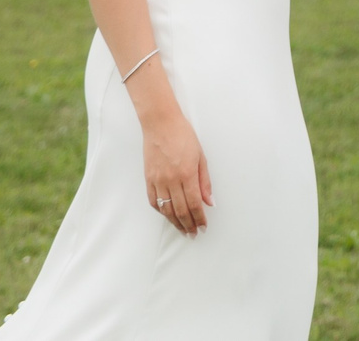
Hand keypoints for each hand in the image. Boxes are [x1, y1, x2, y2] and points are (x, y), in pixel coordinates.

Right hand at [137, 98, 210, 234]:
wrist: (160, 124)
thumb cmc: (183, 136)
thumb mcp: (200, 156)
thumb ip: (205, 181)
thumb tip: (210, 202)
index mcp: (187, 174)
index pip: (195, 204)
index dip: (199, 218)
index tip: (203, 227)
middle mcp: (172, 180)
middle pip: (180, 210)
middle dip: (188, 225)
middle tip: (194, 234)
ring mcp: (158, 180)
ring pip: (166, 210)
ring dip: (175, 223)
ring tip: (182, 230)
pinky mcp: (148, 178)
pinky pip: (154, 201)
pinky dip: (161, 211)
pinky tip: (167, 216)